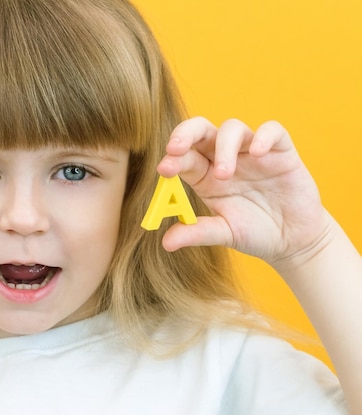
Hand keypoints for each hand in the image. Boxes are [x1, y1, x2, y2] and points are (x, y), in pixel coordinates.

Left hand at [157, 117, 330, 266]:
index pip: (183, 157)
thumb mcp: (224, 233)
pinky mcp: (281, 152)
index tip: (164, 168)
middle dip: (185, 133)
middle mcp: (224, 158)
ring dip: (223, 146)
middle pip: (201, 130)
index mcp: (204, 176)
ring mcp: (252, 152)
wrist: (293, 241)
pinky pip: (273, 130)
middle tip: (176, 148)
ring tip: (224, 175)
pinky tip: (258, 153)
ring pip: (232, 128)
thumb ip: (197, 233)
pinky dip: (264, 136)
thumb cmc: (254, 233)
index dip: (172, 158)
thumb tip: (166, 243)